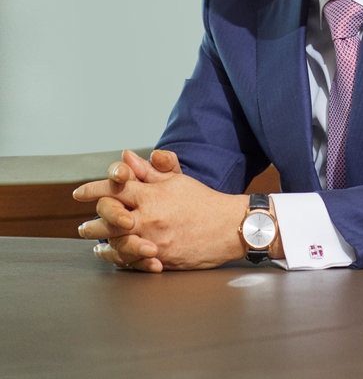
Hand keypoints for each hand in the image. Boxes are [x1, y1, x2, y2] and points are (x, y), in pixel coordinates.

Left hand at [74, 150, 247, 271]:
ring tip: (93, 242)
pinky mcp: (159, 257)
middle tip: (83, 225)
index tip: (79, 193)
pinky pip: (130, 260)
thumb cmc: (204, 201)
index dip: (93, 188)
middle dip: (92, 221)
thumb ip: (151, 170)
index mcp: (153, 194)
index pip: (115, 187)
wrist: (228, 227)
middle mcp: (149, 217)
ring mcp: (153, 239)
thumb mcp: (178, 180)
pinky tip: (112, 255)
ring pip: (115, 241)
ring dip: (100, 242)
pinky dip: (116, 258)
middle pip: (108, 217)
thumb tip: (127, 157)